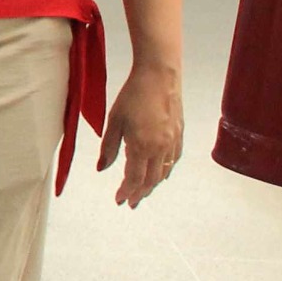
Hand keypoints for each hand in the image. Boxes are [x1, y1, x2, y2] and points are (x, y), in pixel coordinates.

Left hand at [98, 61, 183, 206]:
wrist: (160, 76)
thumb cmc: (133, 96)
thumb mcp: (114, 122)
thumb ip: (108, 148)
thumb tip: (101, 168)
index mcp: (142, 146)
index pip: (134, 178)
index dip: (126, 192)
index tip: (118, 201)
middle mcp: (161, 148)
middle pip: (151, 180)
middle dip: (139, 194)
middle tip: (130, 203)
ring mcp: (173, 141)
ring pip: (164, 172)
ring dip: (152, 184)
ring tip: (142, 192)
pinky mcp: (180, 134)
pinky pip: (174, 160)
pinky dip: (166, 171)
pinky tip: (160, 173)